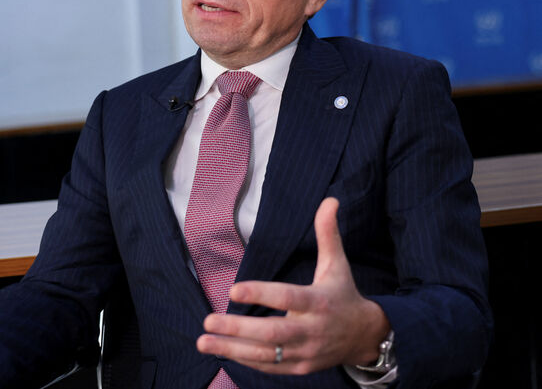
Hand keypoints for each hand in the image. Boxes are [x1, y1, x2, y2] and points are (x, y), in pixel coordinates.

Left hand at [197, 197, 390, 374]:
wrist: (365, 336)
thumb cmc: (343, 295)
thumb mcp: (337, 264)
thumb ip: (327, 234)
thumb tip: (330, 200)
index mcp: (319, 302)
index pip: (288, 298)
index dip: (261, 294)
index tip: (232, 289)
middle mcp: (312, 330)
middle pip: (272, 333)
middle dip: (237, 328)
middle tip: (208, 320)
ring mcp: (306, 352)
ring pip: (266, 354)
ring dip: (232, 348)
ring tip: (203, 340)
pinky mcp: (300, 368)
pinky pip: (270, 366)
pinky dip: (246, 360)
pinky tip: (223, 351)